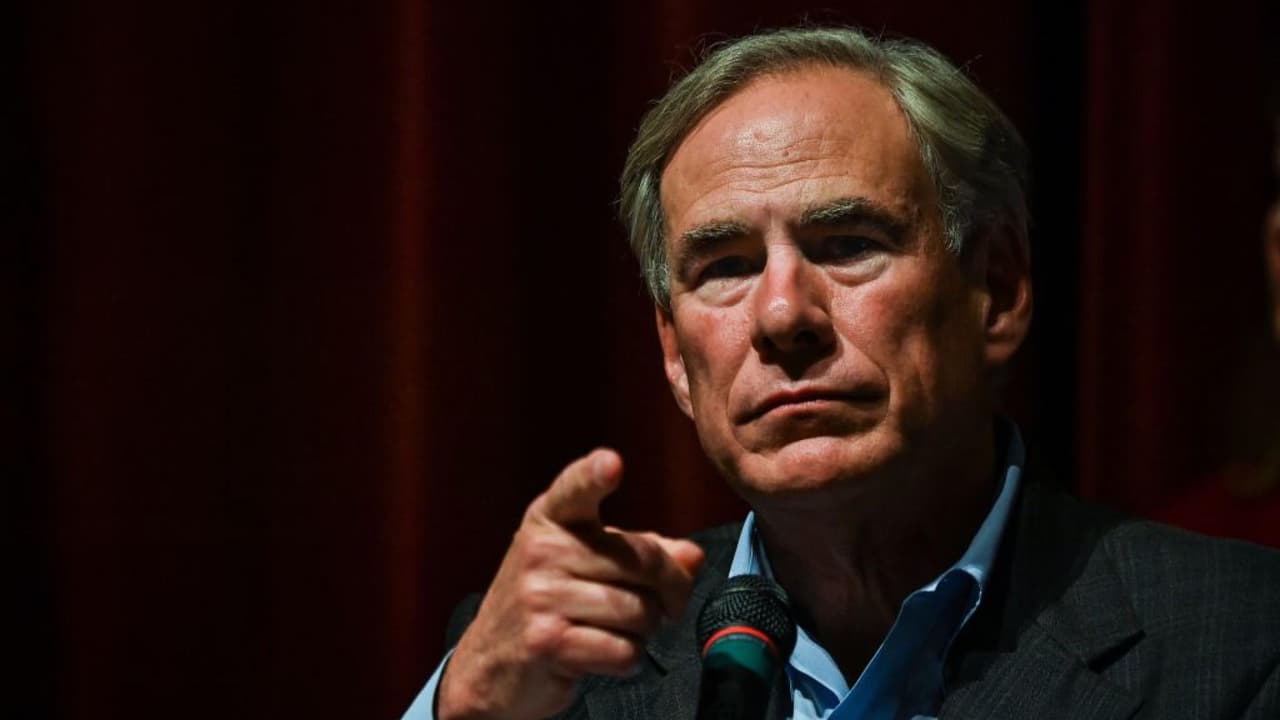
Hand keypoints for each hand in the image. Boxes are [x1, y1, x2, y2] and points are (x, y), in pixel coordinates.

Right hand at [436, 449, 705, 719]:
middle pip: (643, 562)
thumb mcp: (587, 563)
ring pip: (639, 611)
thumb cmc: (549, 604)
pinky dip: (627, 659)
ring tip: (621, 630)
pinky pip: (624, 650)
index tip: (611, 463)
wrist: (490, 665)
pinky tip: (603, 653)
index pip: (574, 490)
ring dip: (646, 630)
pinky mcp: (547, 642)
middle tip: (667, 605)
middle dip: (670, 591)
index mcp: (550, 520)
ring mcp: (540, 597)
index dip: (593, 476)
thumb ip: (642, 552)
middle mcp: (541, 551)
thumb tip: (693, 556)